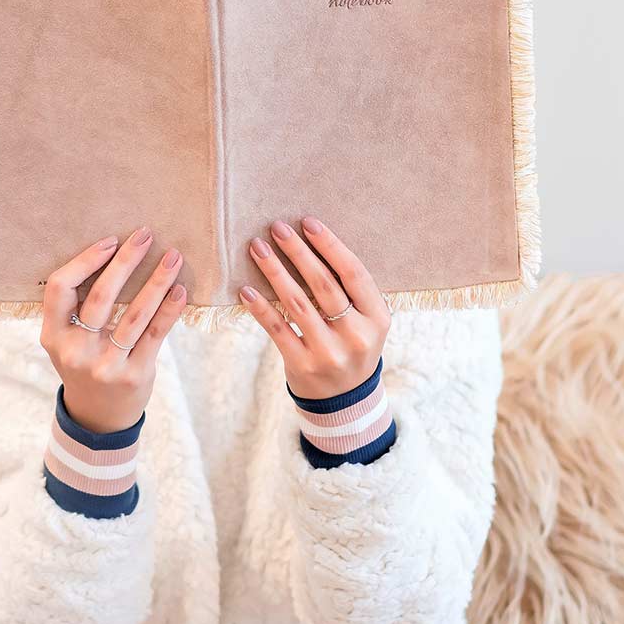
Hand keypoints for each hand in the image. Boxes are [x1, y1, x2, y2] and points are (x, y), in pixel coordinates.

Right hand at [40, 228, 187, 432]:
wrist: (97, 418)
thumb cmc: (84, 364)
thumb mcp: (65, 341)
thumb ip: (76, 308)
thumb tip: (112, 253)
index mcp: (53, 335)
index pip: (59, 287)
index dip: (85, 261)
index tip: (111, 242)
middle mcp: (76, 350)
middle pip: (101, 296)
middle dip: (126, 261)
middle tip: (145, 235)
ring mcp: (105, 365)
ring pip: (134, 314)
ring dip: (156, 281)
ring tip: (173, 257)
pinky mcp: (134, 375)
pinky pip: (155, 335)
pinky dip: (169, 310)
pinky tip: (180, 291)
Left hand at [240, 216, 390, 399]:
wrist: (346, 400)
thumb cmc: (352, 345)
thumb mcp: (366, 322)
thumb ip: (350, 291)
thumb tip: (313, 241)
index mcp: (377, 319)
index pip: (354, 273)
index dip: (330, 245)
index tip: (308, 222)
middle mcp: (356, 336)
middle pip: (324, 285)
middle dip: (298, 252)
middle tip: (277, 228)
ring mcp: (328, 353)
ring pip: (297, 304)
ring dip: (275, 272)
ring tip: (258, 247)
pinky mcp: (302, 365)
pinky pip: (277, 330)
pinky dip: (260, 308)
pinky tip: (246, 289)